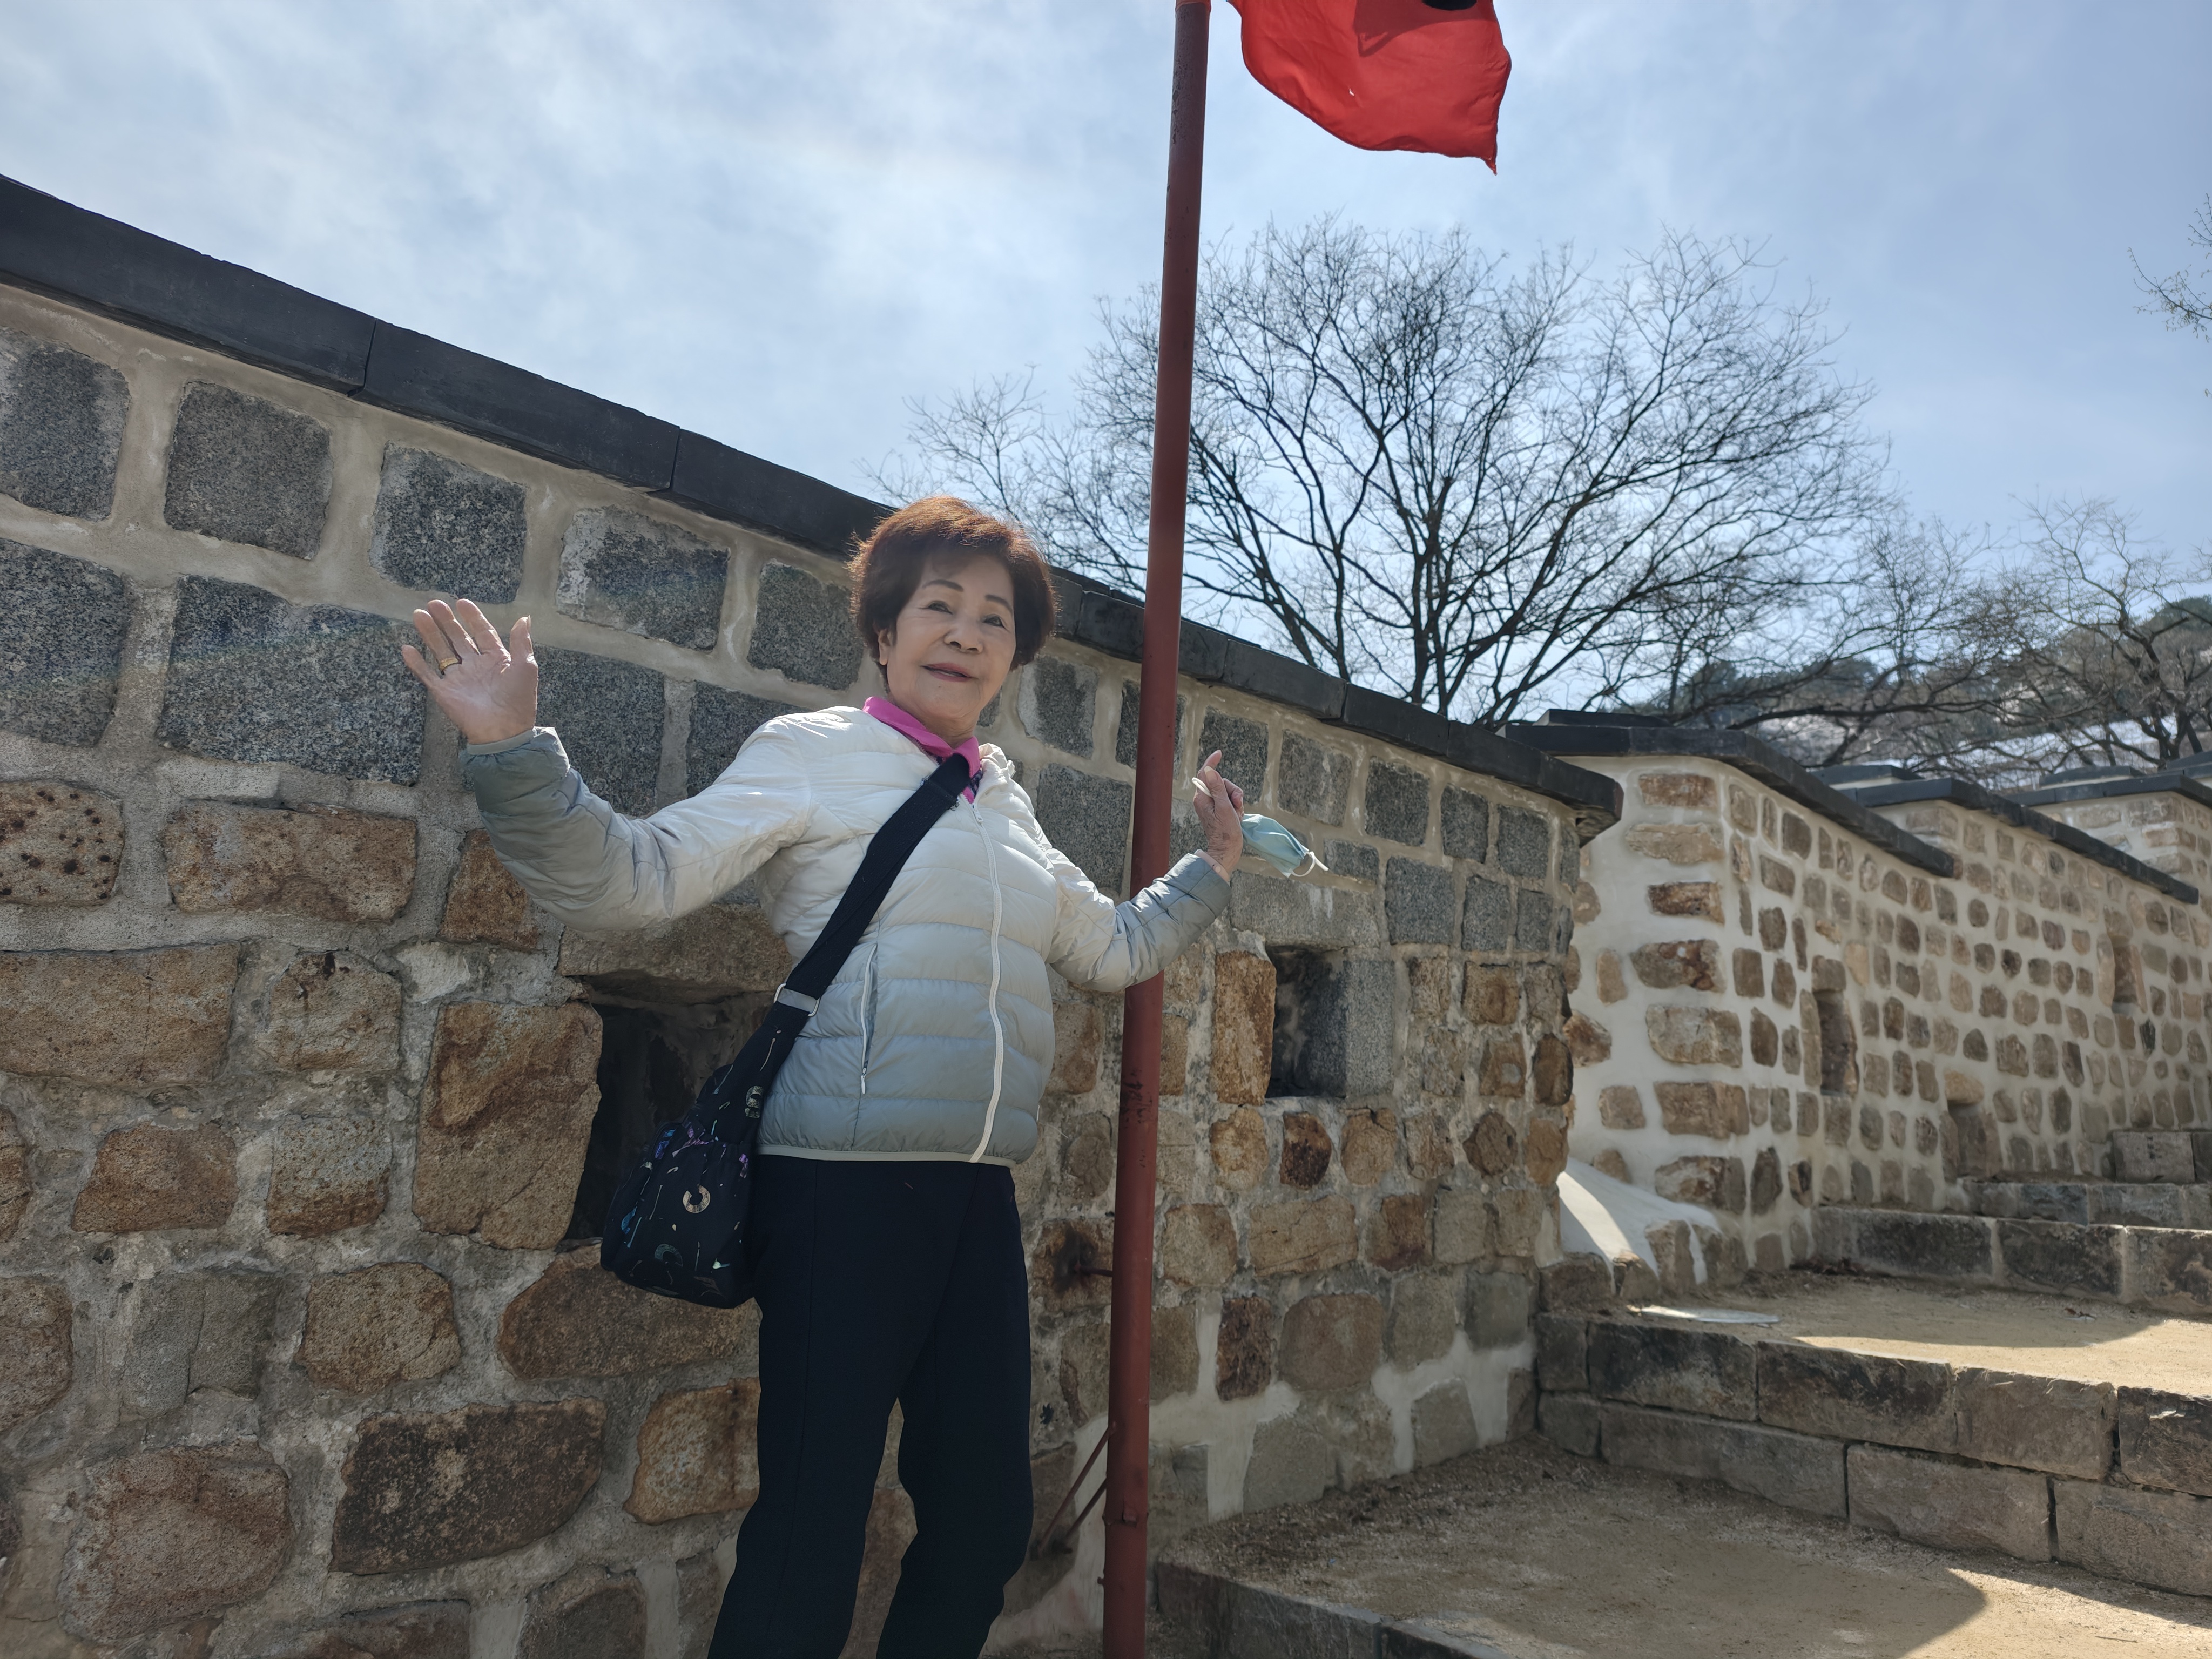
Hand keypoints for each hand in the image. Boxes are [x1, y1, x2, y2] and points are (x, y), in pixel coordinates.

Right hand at [400, 599, 539, 746]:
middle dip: (446, 621)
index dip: (472, 618)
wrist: (504, 731)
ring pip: (441, 651)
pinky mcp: (444, 692)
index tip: (461, 602)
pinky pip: (427, 675)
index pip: (482, 633)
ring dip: (430, 634)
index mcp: (495, 659)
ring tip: (418, 615)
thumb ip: (522, 642)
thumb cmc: (518, 699)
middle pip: (458, 638)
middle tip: (433, 603)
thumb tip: (524, 617)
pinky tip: (407, 648)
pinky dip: (416, 663)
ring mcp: (458, 679)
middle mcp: (475, 666)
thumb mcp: (526, 667)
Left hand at [1190, 749, 1244, 879]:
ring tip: (1237, 813)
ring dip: (1236, 800)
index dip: (1211, 762)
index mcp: (1202, 798)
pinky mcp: (1219, 810)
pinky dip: (1236, 807)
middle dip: (1232, 791)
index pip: (1204, 773)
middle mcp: (1205, 800)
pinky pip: (1230, 801)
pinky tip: (1237, 816)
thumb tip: (1209, 769)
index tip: (1220, 753)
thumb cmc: (1225, 831)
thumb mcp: (1224, 807)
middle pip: (1221, 783)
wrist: (1227, 850)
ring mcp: (1212, 805)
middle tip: (1237, 804)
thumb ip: (1217, 788)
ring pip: (1227, 791)